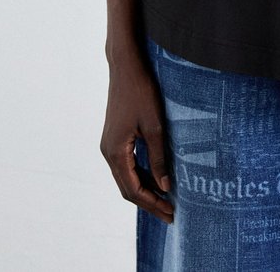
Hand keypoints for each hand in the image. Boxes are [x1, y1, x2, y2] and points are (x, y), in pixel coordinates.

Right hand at [99, 51, 174, 224]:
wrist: (126, 66)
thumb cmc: (141, 92)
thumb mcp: (155, 126)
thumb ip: (158, 157)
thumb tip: (165, 186)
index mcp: (115, 152)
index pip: (133, 190)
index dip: (152, 204)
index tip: (170, 213)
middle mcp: (108, 152)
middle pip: (127, 188)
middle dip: (149, 202)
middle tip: (170, 213)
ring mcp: (109, 145)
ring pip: (126, 177)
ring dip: (145, 189)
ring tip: (166, 199)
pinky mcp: (114, 137)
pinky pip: (126, 165)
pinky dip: (140, 175)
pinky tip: (156, 177)